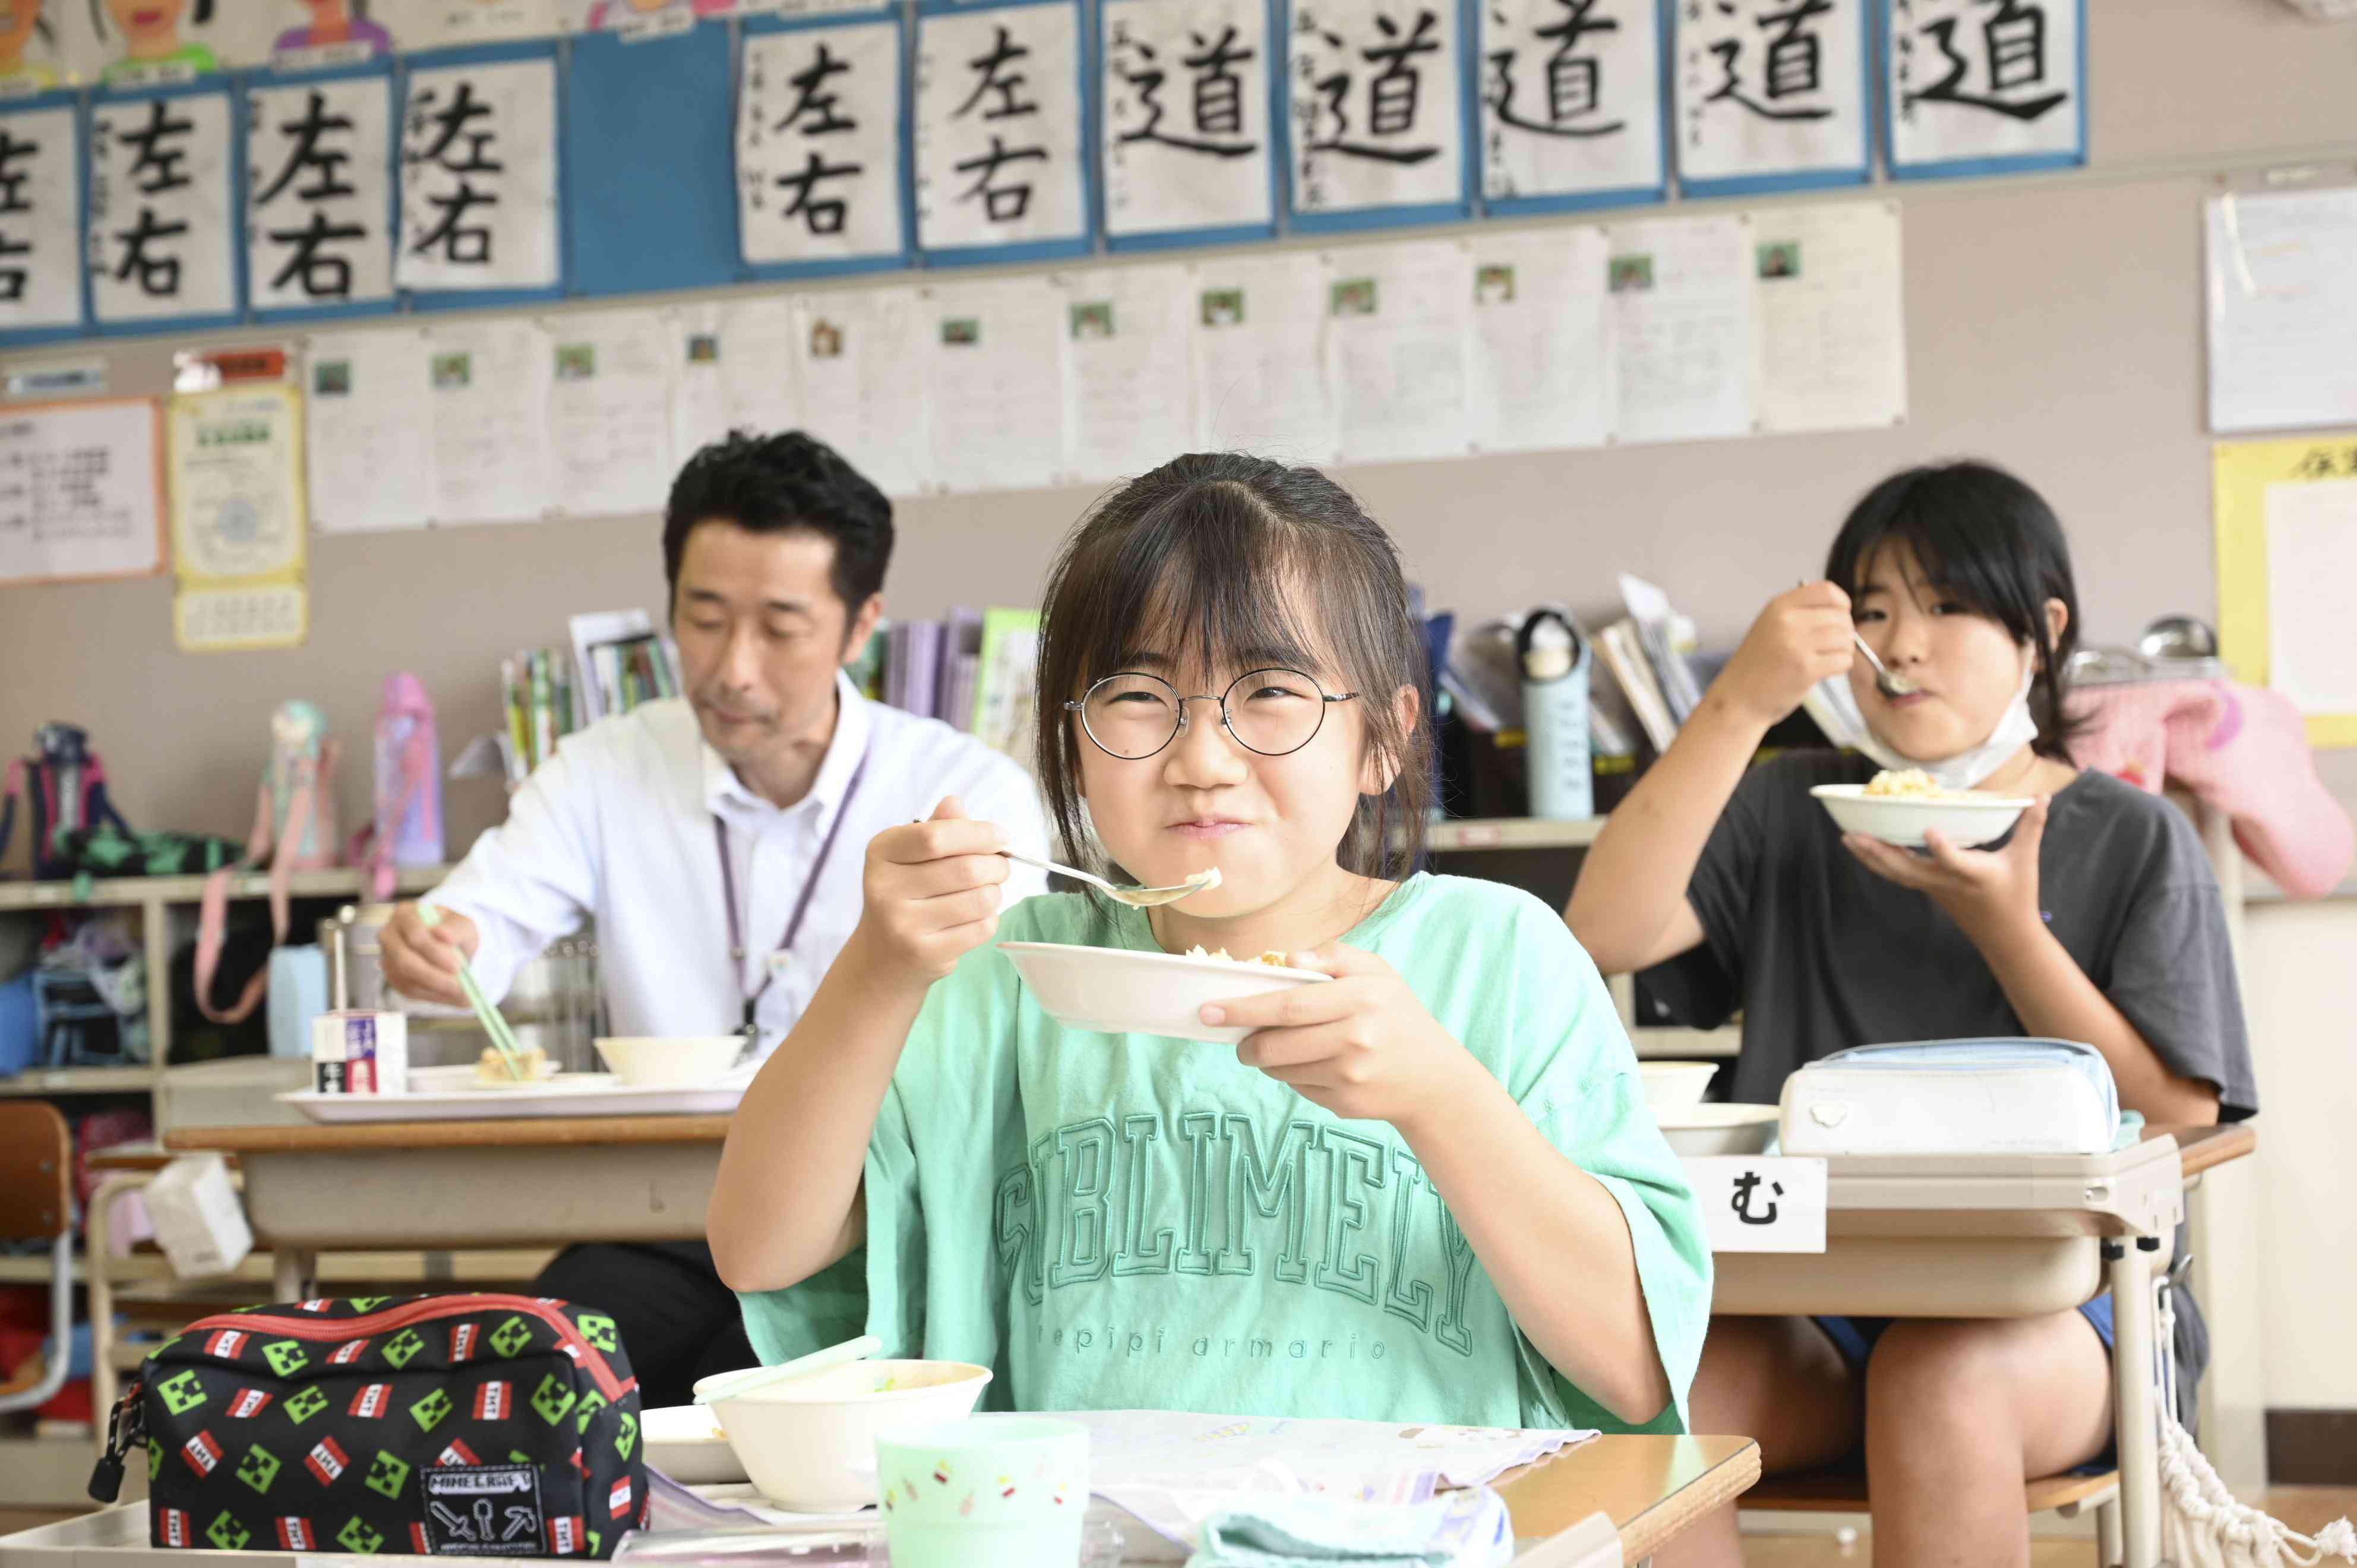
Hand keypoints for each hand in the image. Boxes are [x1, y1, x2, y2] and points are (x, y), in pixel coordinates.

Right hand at [381, 901, 476, 1008]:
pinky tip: (452, 995)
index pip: (415, 936)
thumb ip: (455, 929)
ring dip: (436, 989)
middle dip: (434, 976)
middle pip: (405, 961)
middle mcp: (389, 936)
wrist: (447, 942)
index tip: (457, 966)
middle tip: (459, 986)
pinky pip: (410, 991)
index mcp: (405, 915)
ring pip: (407, 980)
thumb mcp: (462, 924)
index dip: (435, 952)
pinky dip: (433, 995)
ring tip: (462, 993)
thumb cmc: (452, 930)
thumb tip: (442, 935)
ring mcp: (388, 959)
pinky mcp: (394, 977)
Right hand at [847, 796, 1010, 989]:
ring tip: (985, 891)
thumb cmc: (907, 894)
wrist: (883, 955)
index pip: (935, 836)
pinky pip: (982, 927)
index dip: (978, 833)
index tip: (1001, 836)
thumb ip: (937, 827)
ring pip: (981, 899)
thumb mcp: (912, 854)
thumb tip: (955, 804)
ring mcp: (904, 925)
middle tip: (999, 867)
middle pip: (966, 868)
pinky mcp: (926, 953)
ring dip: (995, 892)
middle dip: (997, 865)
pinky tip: (973, 917)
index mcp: (881, 852)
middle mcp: (885, 889)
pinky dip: (990, 918)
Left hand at [1200, 943, 1477, 1127]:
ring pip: (1281, 1070)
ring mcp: (1350, 1076)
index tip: (1209, 1009)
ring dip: (1267, 1060)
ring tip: (1280, 1047)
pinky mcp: (1345, 1104)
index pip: (1288, 1005)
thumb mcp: (1378, 973)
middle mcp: (1355, 1038)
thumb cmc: (1397, 1015)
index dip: (1243, 1009)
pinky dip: (1294, 1076)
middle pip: (1275, 1045)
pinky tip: (1314, 1065)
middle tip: (1239, 1039)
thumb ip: (1334, 956)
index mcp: (1361, 997)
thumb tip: (1287, 958)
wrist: (1434, 1078)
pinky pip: (1298, 1088)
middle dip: (1245, 1043)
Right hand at [1712, 582, 1856, 727]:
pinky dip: (1841, 666)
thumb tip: (1841, 611)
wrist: (1738, 699)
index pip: (1826, 591)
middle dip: (1845, 631)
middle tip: (1833, 645)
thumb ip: (1799, 613)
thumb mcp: (1770, 626)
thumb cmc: (1757, 665)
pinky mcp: (1806, 669)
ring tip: (1828, 658)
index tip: (1840, 615)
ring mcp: (1797, 645)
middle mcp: (1787, 621)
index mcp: (1778, 606)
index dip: (1841, 603)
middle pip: (1840, 617)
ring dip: (1844, 649)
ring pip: (1846, 638)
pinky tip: (1826, 671)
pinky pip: (1844, 660)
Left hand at [1843, 797, 2048, 941]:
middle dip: (1880, 852)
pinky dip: (1881, 863)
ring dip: (1872, 857)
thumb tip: (2044, 796)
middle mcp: (1946, 883)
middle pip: (1907, 870)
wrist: (2006, 936)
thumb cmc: (2017, 896)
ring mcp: (1933, 889)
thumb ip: (2032, 827)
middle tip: (1853, 834)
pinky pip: (1899, 876)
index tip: (1930, 830)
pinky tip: (1864, 850)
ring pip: (1896, 874)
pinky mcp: (1929, 890)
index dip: (1941, 848)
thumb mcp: (2026, 861)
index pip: (1954, 861)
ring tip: (1847, 839)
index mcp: (1972, 875)